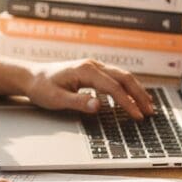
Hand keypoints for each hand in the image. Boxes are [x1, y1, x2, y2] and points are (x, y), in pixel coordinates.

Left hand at [24, 59, 155, 120]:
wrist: (31, 76)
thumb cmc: (42, 87)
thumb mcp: (56, 99)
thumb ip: (78, 102)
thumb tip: (98, 106)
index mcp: (86, 70)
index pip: (113, 87)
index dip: (128, 102)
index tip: (138, 116)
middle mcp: (93, 65)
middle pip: (123, 78)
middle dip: (139, 94)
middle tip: (150, 111)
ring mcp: (94, 66)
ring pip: (122, 76)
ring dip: (136, 90)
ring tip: (148, 105)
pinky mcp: (93, 71)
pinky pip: (115, 77)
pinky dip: (127, 87)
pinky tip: (133, 96)